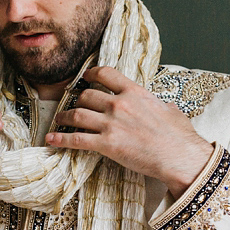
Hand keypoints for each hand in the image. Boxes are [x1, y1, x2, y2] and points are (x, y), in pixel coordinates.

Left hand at [46, 66, 213, 196]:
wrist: (179, 156)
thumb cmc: (179, 136)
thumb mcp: (170, 110)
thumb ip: (158, 105)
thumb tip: (161, 107)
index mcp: (135, 92)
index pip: (106, 73)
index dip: (91, 74)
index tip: (85, 77)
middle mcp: (119, 104)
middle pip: (87, 95)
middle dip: (77, 99)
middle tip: (72, 103)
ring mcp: (111, 124)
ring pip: (77, 114)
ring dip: (64, 116)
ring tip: (59, 119)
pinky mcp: (106, 144)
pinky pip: (76, 139)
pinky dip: (60, 138)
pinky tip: (51, 139)